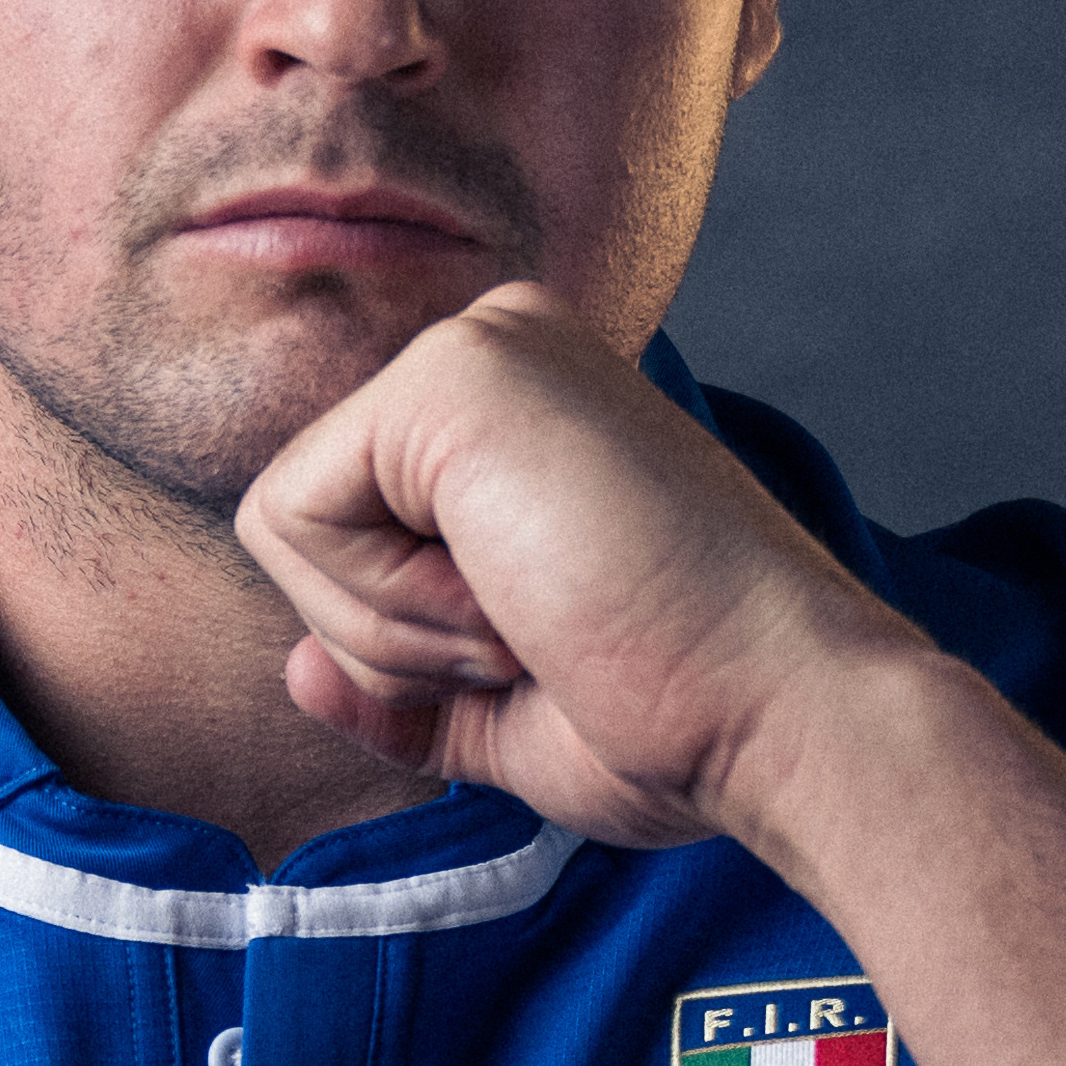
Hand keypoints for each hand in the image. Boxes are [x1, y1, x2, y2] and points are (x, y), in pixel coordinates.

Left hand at [231, 284, 936, 853]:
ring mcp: (477, 347)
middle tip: (542, 638)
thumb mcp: (509, 714)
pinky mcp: (451, 373)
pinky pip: (291, 518)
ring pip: (287, 523)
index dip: (409, 648)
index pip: (348, 535)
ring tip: (538, 617)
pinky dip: (385, 606)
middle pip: (305, 524)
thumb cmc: (684, 718)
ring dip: (393, 630)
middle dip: (390, 639)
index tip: (549, 654)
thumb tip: (295, 672)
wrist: (777, 710)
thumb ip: (398, 690)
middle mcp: (497, 354)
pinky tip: (514, 601)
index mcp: (518, 417)